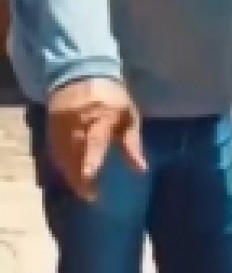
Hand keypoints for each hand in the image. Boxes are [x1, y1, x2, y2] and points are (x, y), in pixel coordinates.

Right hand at [47, 77, 146, 201]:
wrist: (80, 76)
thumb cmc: (112, 99)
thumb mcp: (128, 117)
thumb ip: (131, 144)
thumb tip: (140, 169)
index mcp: (98, 121)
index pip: (93, 146)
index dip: (90, 165)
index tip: (92, 182)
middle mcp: (75, 127)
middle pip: (74, 158)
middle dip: (81, 179)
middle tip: (90, 196)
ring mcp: (60, 129)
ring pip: (62, 159)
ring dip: (71, 176)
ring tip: (83, 189)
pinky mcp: (50, 131)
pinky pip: (55, 154)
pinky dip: (63, 166)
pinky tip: (71, 174)